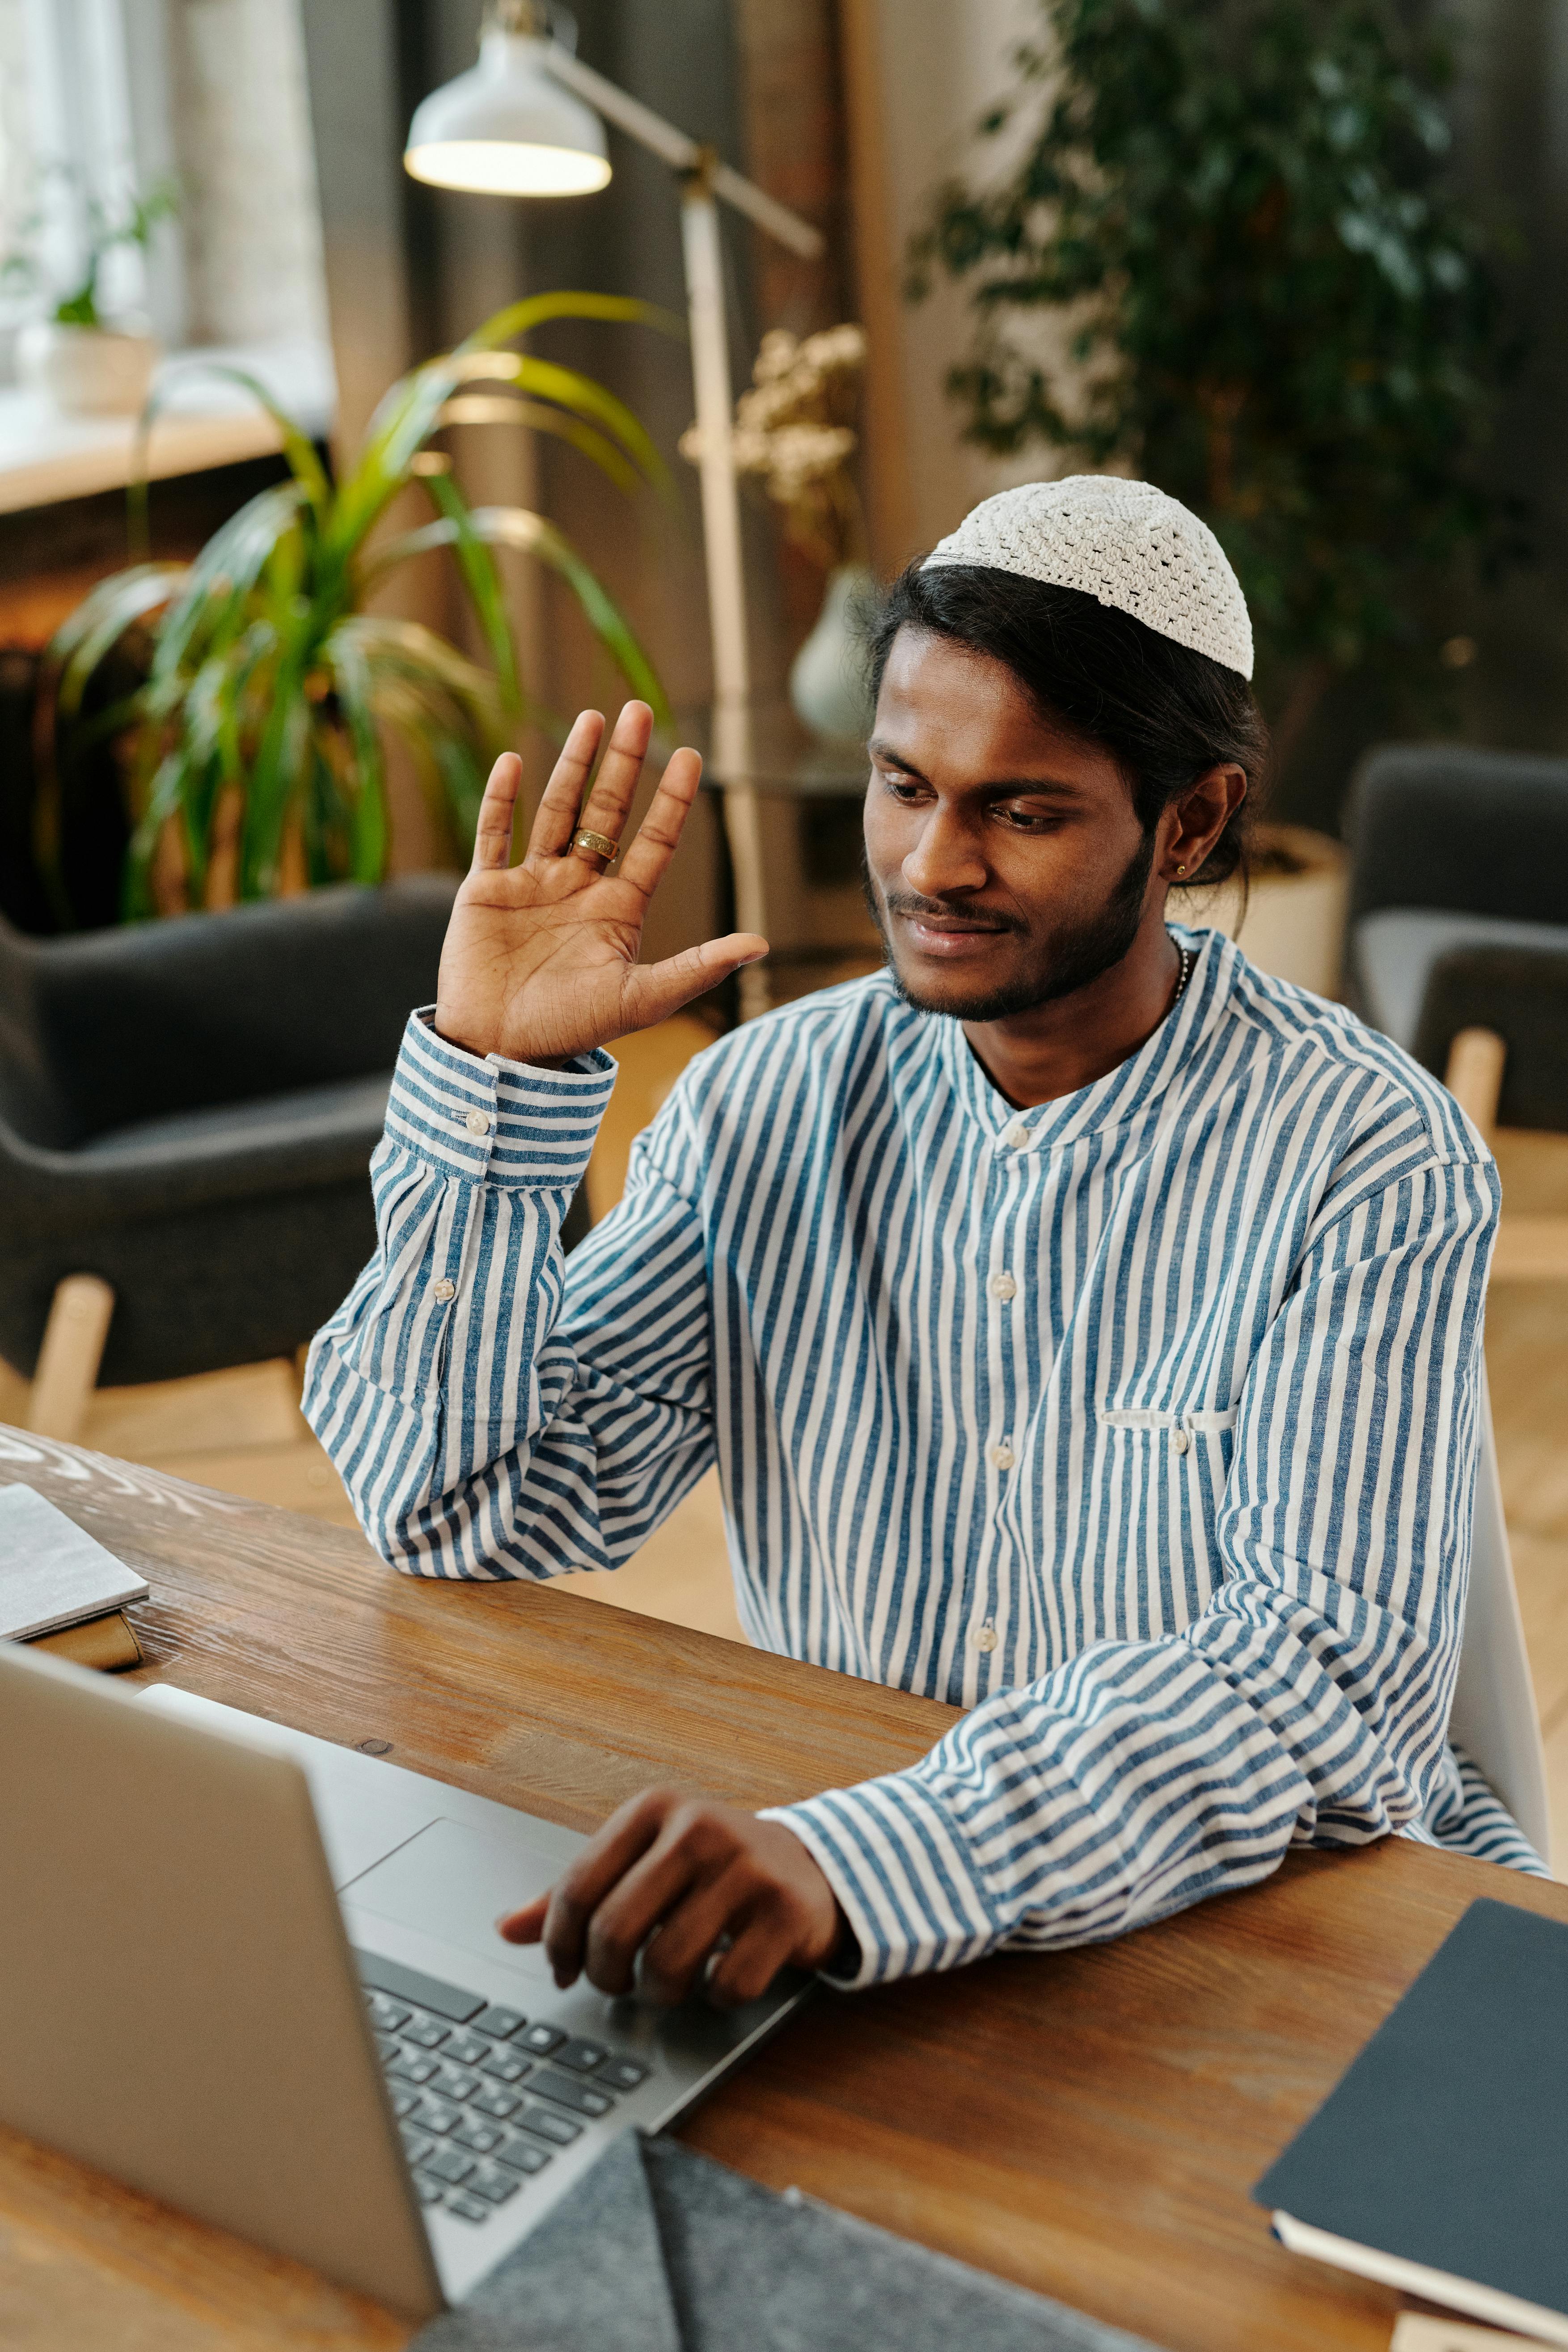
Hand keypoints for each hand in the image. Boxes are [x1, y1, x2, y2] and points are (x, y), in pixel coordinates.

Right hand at [434, 702, 767, 1066]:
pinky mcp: (486, 891)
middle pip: (606, 813)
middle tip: (638, 711)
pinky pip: (493, 835)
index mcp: (618, 909)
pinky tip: (513, 759)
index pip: (653, 843)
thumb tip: (761, 944)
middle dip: (624, 764)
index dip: (672, 800)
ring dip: (573, 766)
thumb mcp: (641, 999)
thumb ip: (697, 969)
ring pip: (555, 811)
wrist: (499, 1051)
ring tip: (591, 718)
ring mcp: (532, 885)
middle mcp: (579, 888)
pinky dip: (501, 799)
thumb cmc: (570, 1031)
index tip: (690, 755)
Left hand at [497, 1787, 845, 2005]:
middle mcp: (699, 1827)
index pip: (578, 1885)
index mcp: (654, 1808)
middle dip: (605, 1975)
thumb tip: (506, 1928)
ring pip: (668, 1962)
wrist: (804, 1864)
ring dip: (659, 1992)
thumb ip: (578, 1894)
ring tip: (666, 1982)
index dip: (560, 1942)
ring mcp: (746, 1866)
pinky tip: (718, 1978)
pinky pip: (728, 1982)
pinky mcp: (785, 1908)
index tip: (563, 1971)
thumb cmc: (706, 1868)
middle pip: (616, 1928)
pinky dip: (715, 1996)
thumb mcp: (641, 1863)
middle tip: (615, 1985)